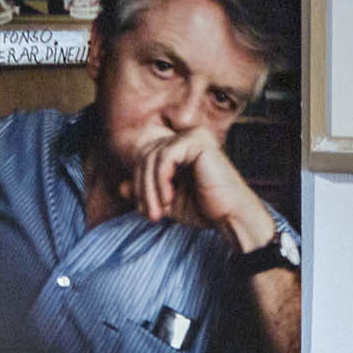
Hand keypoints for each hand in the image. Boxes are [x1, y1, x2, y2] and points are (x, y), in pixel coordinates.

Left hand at [132, 127, 274, 249]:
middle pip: (146, 156)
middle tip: (149, 214)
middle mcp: (187, 136)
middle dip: (143, 188)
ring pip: (152, 157)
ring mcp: (193, 135)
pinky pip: (165, 157)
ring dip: (150, 189)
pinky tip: (169, 198)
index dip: (139, 184)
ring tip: (157, 212)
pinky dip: (161, 180)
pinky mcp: (198, 140)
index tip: (142, 210)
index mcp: (181, 146)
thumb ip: (147, 192)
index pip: (146, 157)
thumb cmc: (205, 210)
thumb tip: (121, 187)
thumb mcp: (168, 201)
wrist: (231, 217)